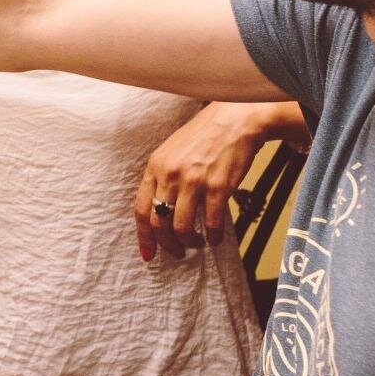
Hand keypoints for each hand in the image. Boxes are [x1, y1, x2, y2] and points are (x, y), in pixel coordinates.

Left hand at [134, 102, 268, 261]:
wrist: (234, 121)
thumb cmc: (202, 138)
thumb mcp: (171, 153)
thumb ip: (162, 179)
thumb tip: (160, 213)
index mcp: (154, 167)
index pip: (140, 209)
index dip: (144, 236)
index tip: (148, 254)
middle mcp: (170, 175)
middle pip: (159, 223)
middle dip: (167, 245)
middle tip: (178, 252)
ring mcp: (193, 181)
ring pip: (182, 227)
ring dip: (189, 242)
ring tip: (197, 242)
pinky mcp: (218, 187)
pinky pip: (211, 223)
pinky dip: (212, 237)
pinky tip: (214, 238)